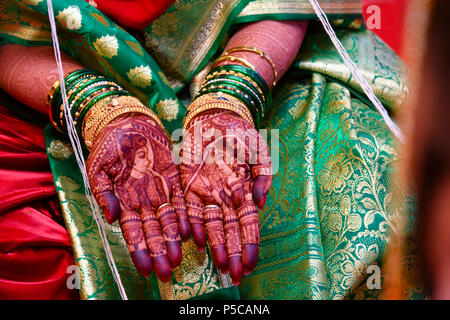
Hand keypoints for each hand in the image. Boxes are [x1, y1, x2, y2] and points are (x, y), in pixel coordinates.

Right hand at [86, 113, 190, 281]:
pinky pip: (181, 201)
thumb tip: (111, 218)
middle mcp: (143, 202)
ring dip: (173, 240)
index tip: (145, 268)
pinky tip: (190, 232)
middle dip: (159, 252)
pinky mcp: (172, 180)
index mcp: (123, 202)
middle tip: (167, 272)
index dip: (139, 250)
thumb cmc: (108, 146)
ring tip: (179, 258)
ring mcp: (159, 192)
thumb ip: (103, 193)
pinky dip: (185, 216)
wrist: (126, 123)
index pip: (132, 232)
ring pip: (168, 220)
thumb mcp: (98, 168)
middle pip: (153, 231)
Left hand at [180, 109, 271, 284]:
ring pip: (211, 225)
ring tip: (219, 266)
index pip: (248, 224)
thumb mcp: (259, 150)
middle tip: (235, 275)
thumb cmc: (241, 133)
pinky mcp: (188, 186)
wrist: (216, 117)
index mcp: (244, 191)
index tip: (250, 263)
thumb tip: (260, 203)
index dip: (249, 244)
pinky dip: (193, 225)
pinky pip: (189, 209)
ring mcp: (206, 193)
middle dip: (234, 253)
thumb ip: (263, 175)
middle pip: (230, 230)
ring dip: (216, 246)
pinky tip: (197, 241)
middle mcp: (225, 198)